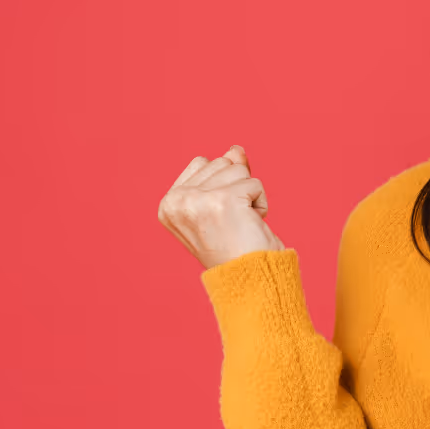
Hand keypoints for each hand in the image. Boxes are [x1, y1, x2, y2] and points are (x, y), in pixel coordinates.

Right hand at [158, 144, 284, 269]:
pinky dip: (261, 203)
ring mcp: (197, 199)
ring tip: (241, 224)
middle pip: (221, 162)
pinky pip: (255, 183)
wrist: (250, 280)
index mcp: (168, 203)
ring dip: (250, 196)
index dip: (223, 183)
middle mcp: (176, 201)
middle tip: (233, 223)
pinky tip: (250, 225)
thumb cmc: (237, 247)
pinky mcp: (223, 200)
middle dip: (237, 188)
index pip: (202, 162)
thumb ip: (224, 174)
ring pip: (239, 169)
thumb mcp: (223, 205)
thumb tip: (236, 148)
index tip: (220, 216)